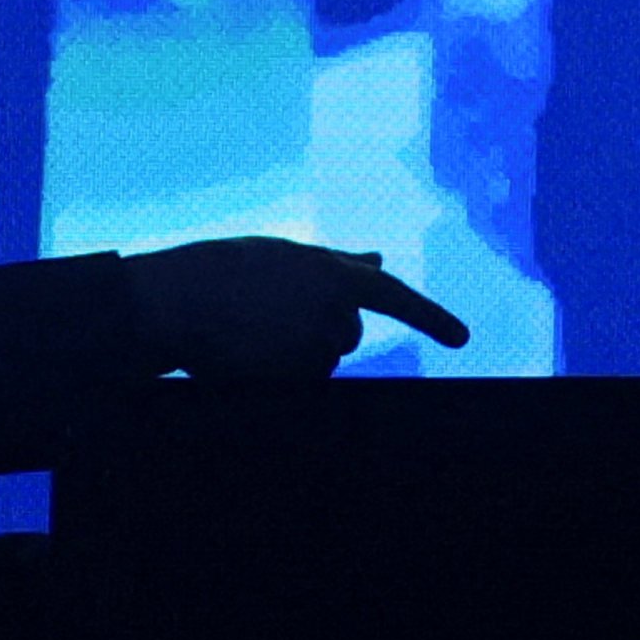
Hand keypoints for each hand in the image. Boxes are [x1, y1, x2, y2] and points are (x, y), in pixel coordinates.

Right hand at [128, 237, 472, 380]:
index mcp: (336, 273)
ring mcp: (316, 347)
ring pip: (321, 360)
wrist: (178, 301)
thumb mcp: (289, 257)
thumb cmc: (227, 270)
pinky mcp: (295, 377)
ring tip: (251, 328)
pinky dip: (280, 374)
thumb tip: (380, 257)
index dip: (431, 317)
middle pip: (348, 335)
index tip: (461, 337)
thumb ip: (341, 263)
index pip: (396, 297)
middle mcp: (335, 312)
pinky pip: (301, 382)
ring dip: (294, 352)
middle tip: (271, 313)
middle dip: (320, 329)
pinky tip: (248, 352)